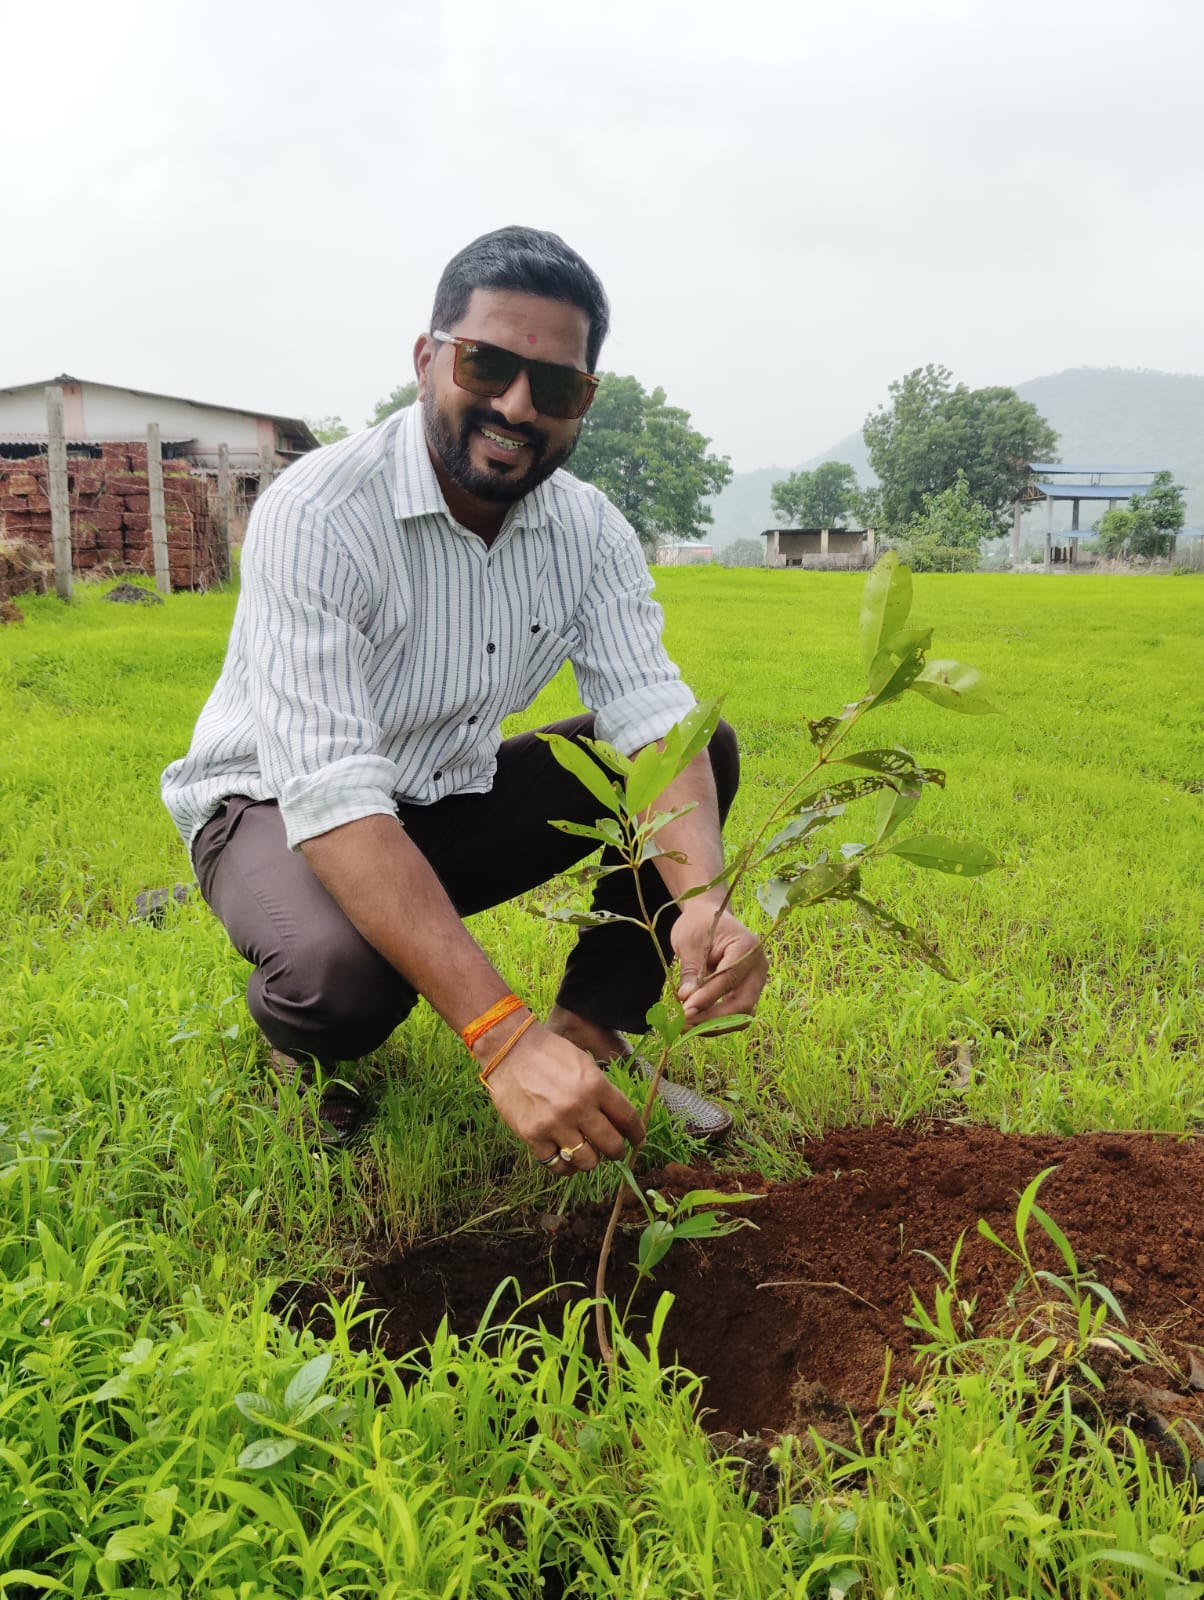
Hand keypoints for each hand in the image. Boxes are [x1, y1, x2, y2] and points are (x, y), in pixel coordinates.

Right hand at [478, 1021, 644, 1174]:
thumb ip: (602, 1091)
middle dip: (617, 1152)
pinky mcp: (533, 1135)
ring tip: (587, 1154)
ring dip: (591, 1160)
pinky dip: (564, 1166)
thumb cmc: (549, 1053)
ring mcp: (555, 1124)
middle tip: (613, 1151)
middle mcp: (578, 1107)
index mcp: (595, 1086)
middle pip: (612, 1145)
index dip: (637, 1134)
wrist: (510, 1049)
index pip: (628, 1119)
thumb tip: (618, 1120)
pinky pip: (556, 1165)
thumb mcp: (584, 1064)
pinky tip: (565, 1157)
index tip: (638, 1141)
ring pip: (587, 1162)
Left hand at [671, 898, 767, 1026]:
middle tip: (684, 1024)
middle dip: (713, 1019)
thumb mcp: (689, 942)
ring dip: (714, 1025)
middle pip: (743, 1004)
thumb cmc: (698, 924)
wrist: (709, 917)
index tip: (685, 1010)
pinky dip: (715, 1021)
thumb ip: (691, 971)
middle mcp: (758, 966)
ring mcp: (756, 981)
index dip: (707, 998)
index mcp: (747, 946)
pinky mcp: (747, 992)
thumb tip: (687, 1000)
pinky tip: (693, 1021)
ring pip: (741, 1015)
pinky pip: (735, 1013)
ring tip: (684, 1026)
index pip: (729, 978)